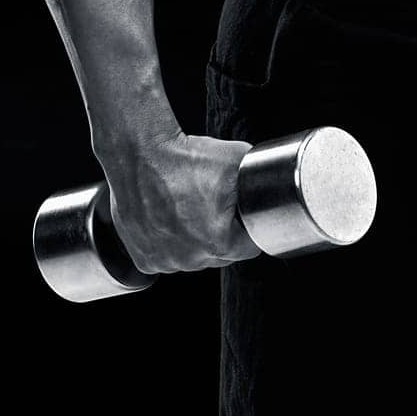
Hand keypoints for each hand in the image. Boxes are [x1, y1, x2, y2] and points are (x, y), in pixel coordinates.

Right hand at [105, 131, 260, 274]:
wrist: (141, 153)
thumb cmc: (185, 157)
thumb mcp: (238, 159)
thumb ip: (260, 178)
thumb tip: (275, 181)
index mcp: (220, 242)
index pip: (250, 245)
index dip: (249, 227)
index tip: (240, 213)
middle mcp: (192, 259)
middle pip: (222, 254)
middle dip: (222, 234)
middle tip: (212, 205)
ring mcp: (166, 262)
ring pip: (194, 257)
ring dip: (194, 240)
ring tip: (187, 208)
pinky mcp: (144, 259)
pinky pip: (167, 258)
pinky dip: (169, 243)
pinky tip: (169, 219)